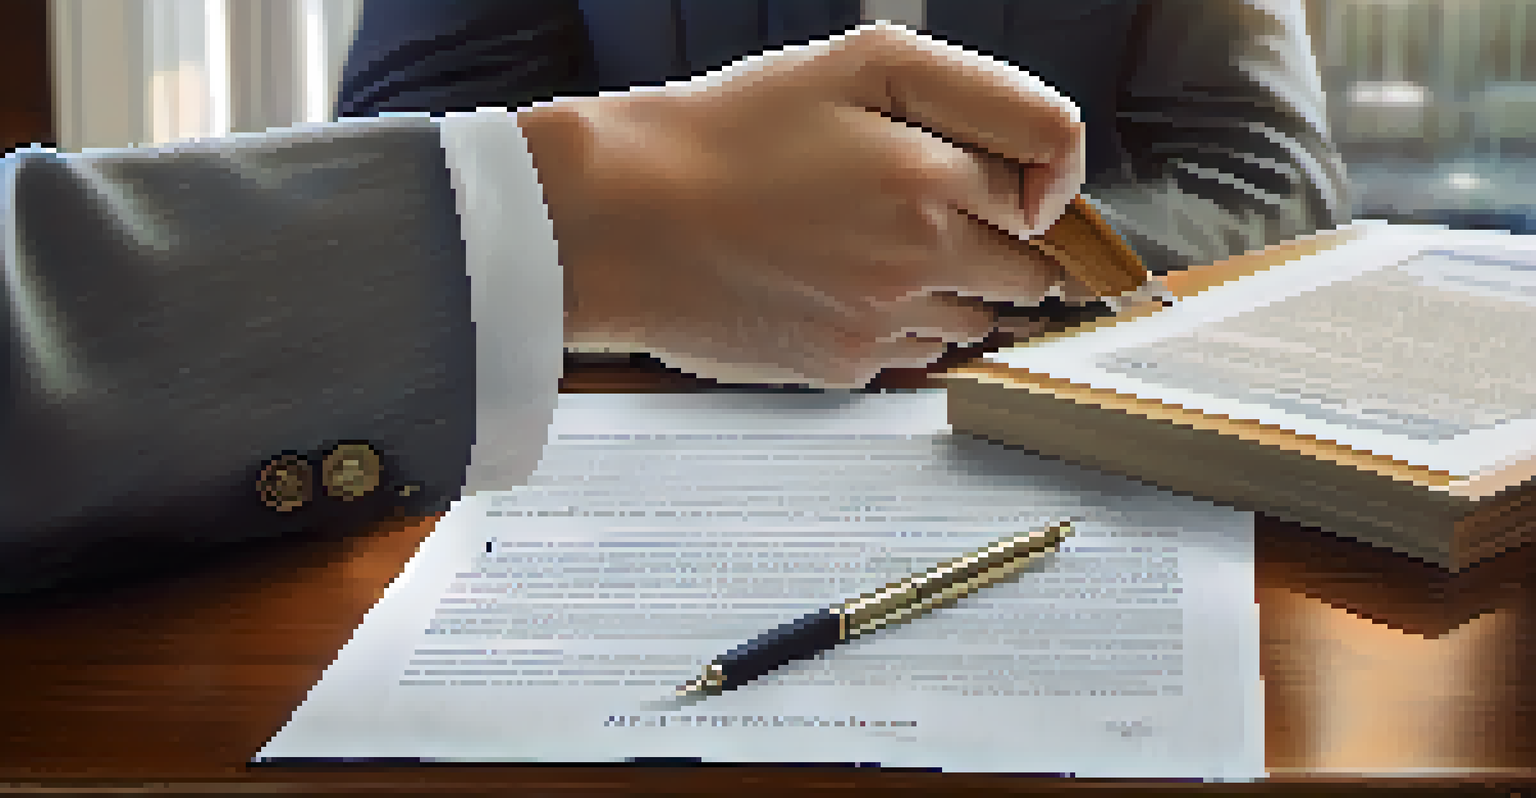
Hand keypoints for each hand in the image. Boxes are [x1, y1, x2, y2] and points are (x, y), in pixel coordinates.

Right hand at [519, 22, 1094, 388]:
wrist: (622, 219)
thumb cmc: (727, 135)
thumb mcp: (863, 61)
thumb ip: (989, 99)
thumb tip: (1053, 181)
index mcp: (930, 174)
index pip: (1054, 183)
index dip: (1037, 178)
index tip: (1019, 186)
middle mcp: (919, 258)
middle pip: (1031, 271)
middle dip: (1002, 240)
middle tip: (927, 210)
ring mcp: (883, 322)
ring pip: (978, 319)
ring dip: (954, 287)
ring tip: (871, 246)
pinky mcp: (846, 367)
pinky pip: (914, 351)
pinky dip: (896, 322)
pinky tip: (837, 282)